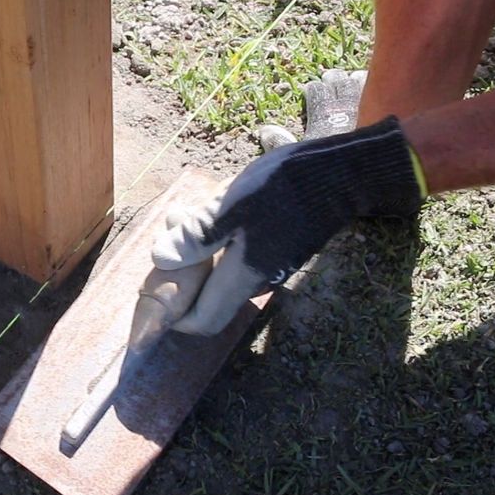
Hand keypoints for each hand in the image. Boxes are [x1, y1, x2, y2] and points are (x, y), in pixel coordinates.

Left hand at [152, 117, 424, 334]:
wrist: (340, 173)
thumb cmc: (282, 189)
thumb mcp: (230, 209)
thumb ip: (195, 237)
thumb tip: (159, 259)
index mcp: (242, 278)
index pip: (203, 321)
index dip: (174, 316)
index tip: (154, 288)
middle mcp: (257, 280)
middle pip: (208, 296)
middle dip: (181, 271)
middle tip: (168, 234)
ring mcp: (271, 265)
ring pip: (221, 270)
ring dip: (197, 250)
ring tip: (184, 213)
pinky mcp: (279, 248)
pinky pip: (236, 255)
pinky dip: (217, 240)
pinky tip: (213, 207)